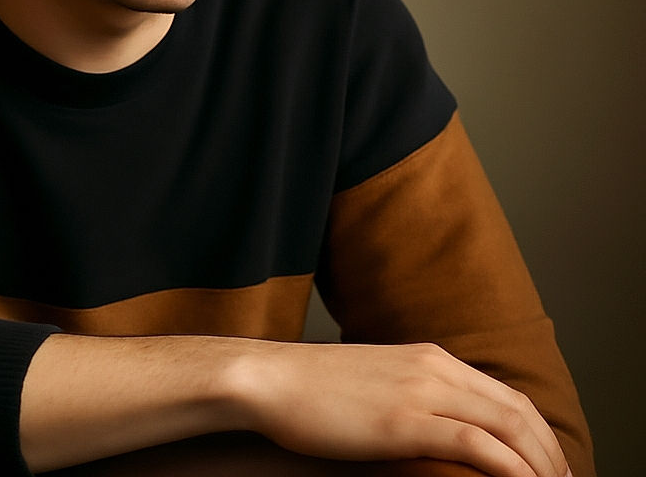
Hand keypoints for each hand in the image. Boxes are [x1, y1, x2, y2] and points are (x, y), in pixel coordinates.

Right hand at [229, 341, 569, 476]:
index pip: (503, 393)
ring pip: (507, 425)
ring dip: (540, 464)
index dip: (536, 433)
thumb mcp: (372, 381)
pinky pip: (477, 444)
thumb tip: (430, 425)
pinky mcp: (405, 420)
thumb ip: (408, 393)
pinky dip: (511, 468)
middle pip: (517, 410)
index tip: (548, 467)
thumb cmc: (311, 388)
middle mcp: (433, 367)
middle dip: (551, 453)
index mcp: (427, 356)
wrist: (270, 378)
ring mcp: (421, 391)